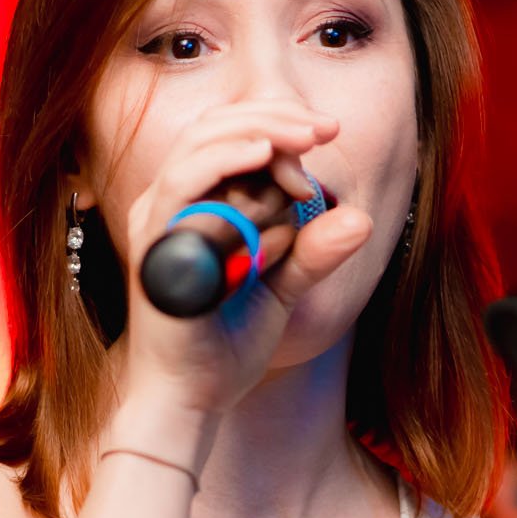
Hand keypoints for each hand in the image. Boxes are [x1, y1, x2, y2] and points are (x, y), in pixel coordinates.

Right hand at [119, 98, 373, 417]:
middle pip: (219, 125)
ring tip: (303, 138)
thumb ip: (315, 252)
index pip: (235, 136)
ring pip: (203, 142)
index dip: (283, 128)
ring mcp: (159, 216)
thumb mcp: (284, 288)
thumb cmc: (228, 344)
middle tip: (326, 128)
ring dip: (260, 133)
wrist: (193, 398)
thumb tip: (361, 218)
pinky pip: (185, 180)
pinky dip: (225, 158)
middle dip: (278, 119)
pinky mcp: (155, 239)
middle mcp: (172, 200)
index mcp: (197, 202)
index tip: (328, 135)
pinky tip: (263, 152)